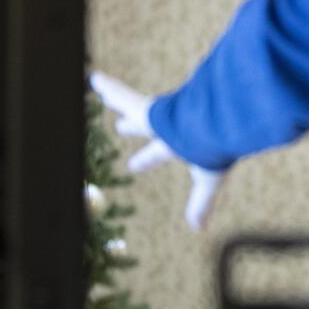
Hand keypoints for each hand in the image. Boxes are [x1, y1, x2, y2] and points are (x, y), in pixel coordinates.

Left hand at [89, 71, 225, 230]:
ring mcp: (159, 115)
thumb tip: (200, 230)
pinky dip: (109, 87)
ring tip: (98, 90)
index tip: (133, 165)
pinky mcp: (150, 106)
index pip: (159, 154)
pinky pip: (124, 94)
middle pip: (147, 125)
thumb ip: (202, 203)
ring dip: (116, 99)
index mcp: (180, 145)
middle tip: (118, 127)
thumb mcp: (208, 181)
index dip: (145, 160)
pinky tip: (94, 79)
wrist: (215, 124)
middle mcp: (169, 128)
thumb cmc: (212, 152)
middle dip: (133, 126)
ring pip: (132, 106)